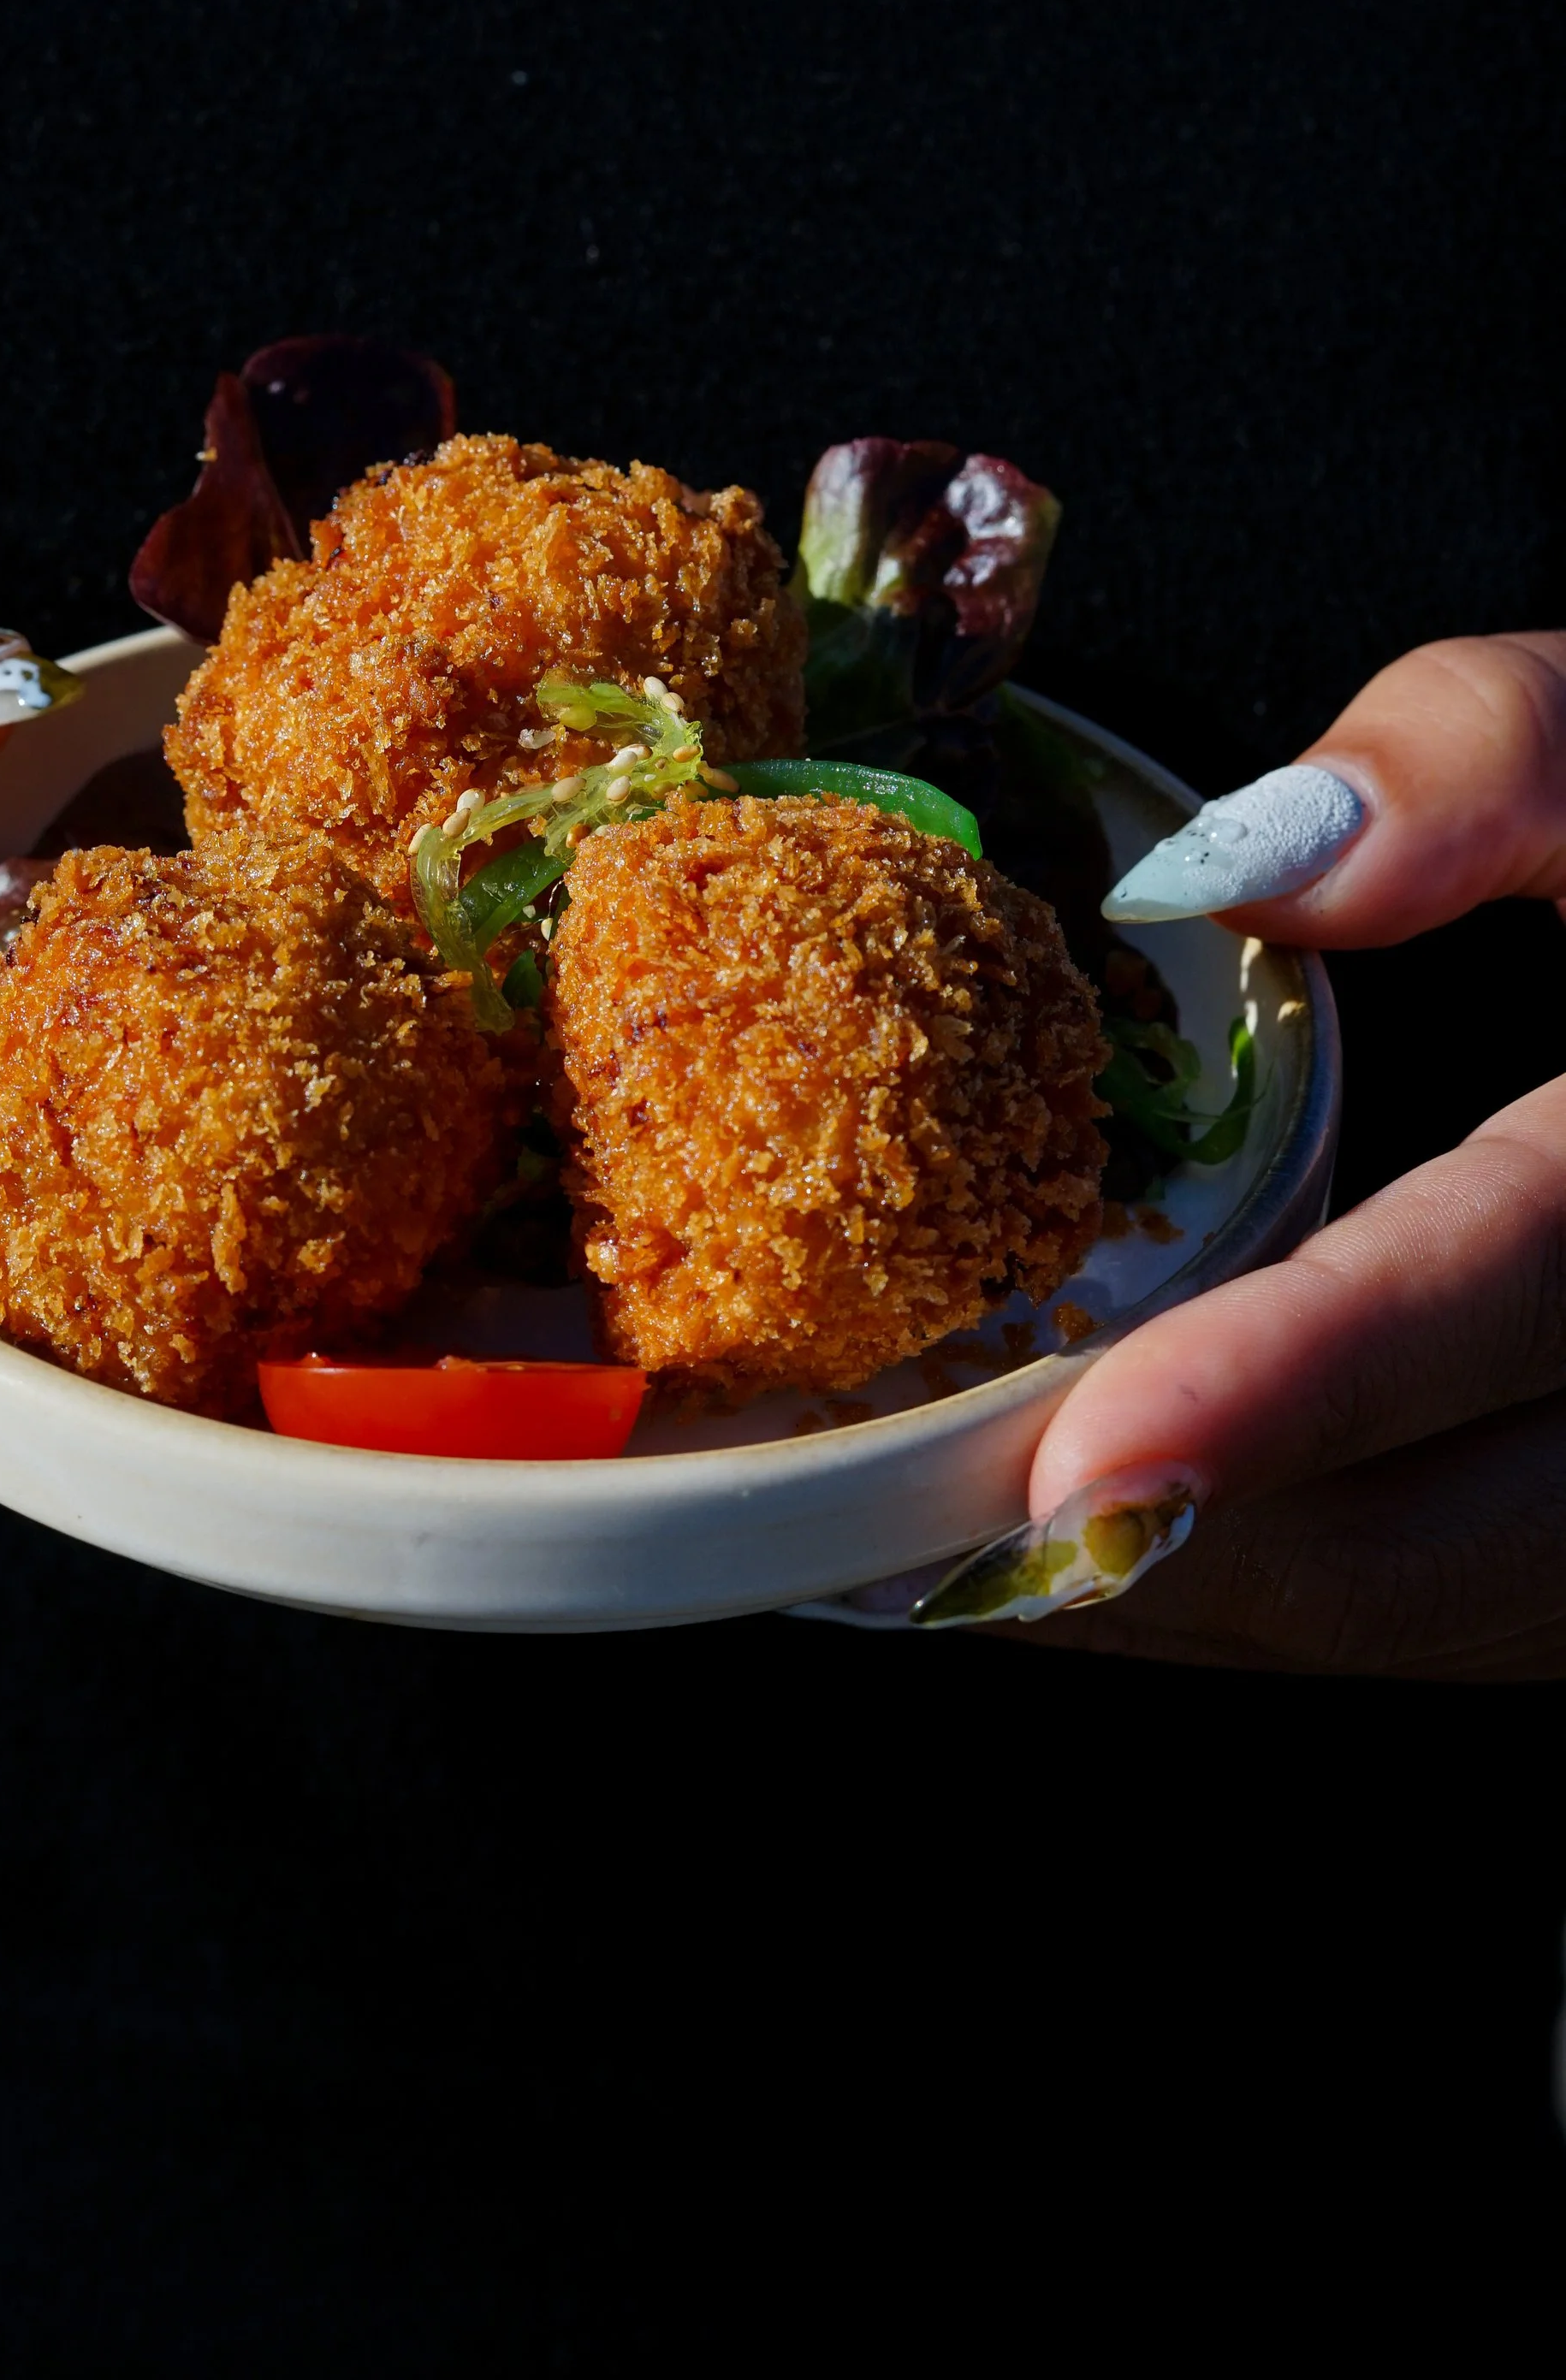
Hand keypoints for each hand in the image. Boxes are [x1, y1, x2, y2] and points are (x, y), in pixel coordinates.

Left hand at [972, 632, 1565, 1676]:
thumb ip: (1491, 760)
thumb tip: (1248, 866)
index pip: (1492, 1286)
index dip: (1288, 1387)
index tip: (1082, 1452)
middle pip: (1422, 1534)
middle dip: (1155, 1532)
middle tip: (888, 1488)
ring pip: (1416, 1615)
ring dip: (1184, 1586)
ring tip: (943, 1515)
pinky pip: (1439, 1619)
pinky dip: (1263, 1584)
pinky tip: (1119, 1510)